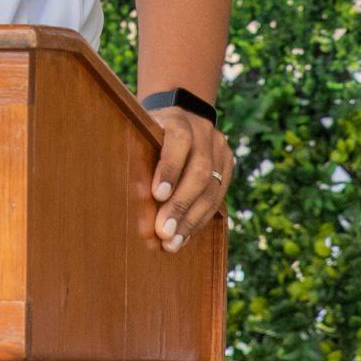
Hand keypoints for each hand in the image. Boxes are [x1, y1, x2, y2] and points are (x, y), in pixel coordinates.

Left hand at [148, 107, 232, 251]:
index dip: (169, 168)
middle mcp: (203, 131)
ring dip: (191, 220)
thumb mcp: (139, 135)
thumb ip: (138, 158)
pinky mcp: (227, 165)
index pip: (178, 141)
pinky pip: (218, 198)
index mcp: (178, 119)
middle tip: (163, 231)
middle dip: (181, 205)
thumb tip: (133, 196)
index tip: (157, 195)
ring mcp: (219, 148)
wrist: (180, 118)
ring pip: (212, 189)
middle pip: (199, 171)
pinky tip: (184, 236)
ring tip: (172, 243)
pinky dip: (199, 220)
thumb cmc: (148, 134)